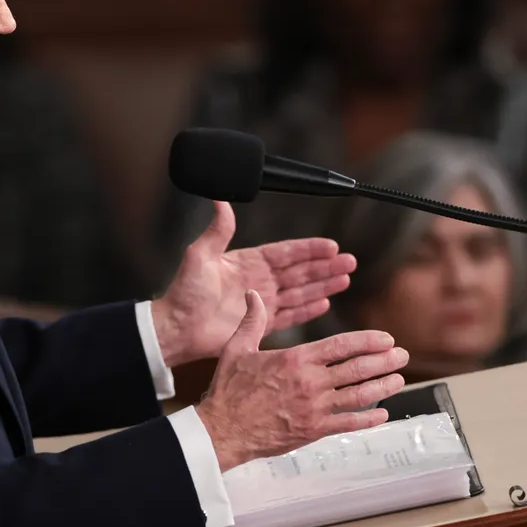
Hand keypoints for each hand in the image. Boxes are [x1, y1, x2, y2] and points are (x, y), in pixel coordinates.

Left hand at [152, 201, 356, 367]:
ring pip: (300, 292)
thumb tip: (221, 199)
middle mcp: (258, 281)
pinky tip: (325, 302)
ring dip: (323, 285)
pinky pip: (290, 315)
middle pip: (299, 271)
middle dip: (325, 266)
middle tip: (349, 261)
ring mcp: (261, 302)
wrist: (176, 327)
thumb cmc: (184, 292)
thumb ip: (218, 229)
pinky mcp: (260, 323)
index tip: (331, 245)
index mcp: (247, 262)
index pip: (286, 253)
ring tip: (345, 279)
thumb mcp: (200, 254)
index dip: (309, 249)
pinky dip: (308, 310)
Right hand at [196, 291, 408, 471]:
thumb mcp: (236, 348)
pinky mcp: (313, 430)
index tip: (386, 338)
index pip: (341, 346)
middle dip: (384, 361)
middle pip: (357, 369)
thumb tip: (254, 294)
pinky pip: (348, 424)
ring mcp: (315, 408)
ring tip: (399, 379)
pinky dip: (369, 419)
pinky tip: (383, 413)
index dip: (368, 341)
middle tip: (401, 355)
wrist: (223, 429)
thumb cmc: (228, 390)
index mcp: (296, 359)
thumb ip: (252, 320)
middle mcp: (310, 382)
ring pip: (359, 395)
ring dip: (383, 386)